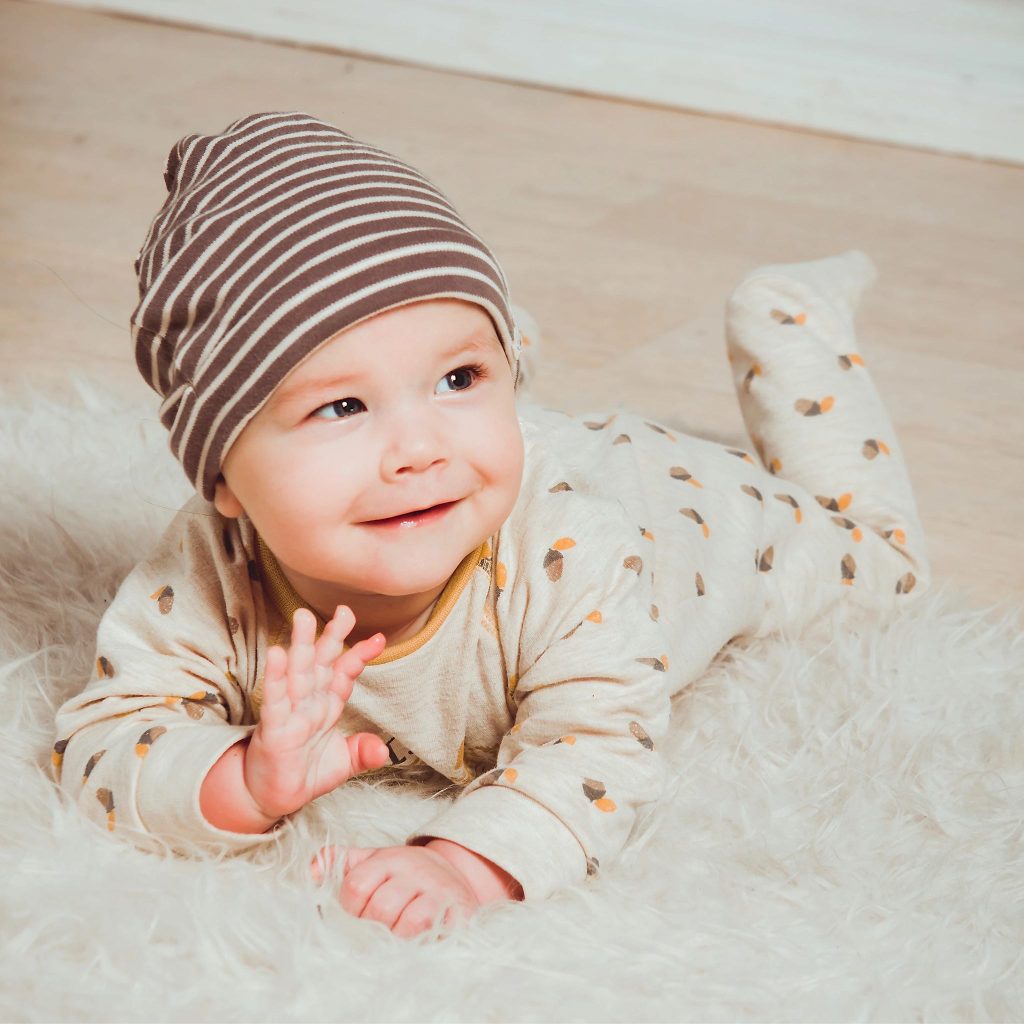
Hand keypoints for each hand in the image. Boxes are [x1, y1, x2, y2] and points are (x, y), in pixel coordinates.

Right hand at [244, 606, 388, 819]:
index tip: (379, 638)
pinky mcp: (273, 728)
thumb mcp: (343, 764)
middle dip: (332, 636)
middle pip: (321, 663)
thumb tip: (384, 752)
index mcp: (326, 706)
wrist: (271, 799)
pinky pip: (275, 699)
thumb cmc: (304, 774)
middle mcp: (309, 703)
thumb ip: (363, 753)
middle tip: (344, 610)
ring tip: (304, 617)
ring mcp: (290, 713)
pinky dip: (276, 677)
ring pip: (297, 673)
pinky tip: (277, 653)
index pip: (344, 674)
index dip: (360, 655)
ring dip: (301, 645)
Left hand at [313, 843, 514, 937]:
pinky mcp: (459, 910)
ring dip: (397, 936)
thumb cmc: (404, 875)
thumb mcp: (372, 861)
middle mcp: (415, 870)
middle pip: (381, 908)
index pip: (356, 886)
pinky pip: (437, 932)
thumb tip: (311, 872)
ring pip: (409, 923)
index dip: (349, 908)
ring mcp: (439, 891)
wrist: (454, 874)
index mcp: (389, 859)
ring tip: (395, 936)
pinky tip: (417, 941)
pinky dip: (423, 942)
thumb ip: (339, 863)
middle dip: (373, 926)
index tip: (356, 914)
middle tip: (376, 929)